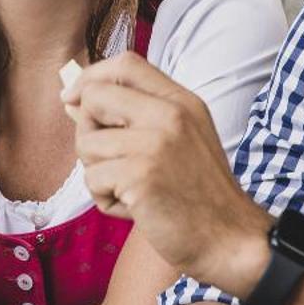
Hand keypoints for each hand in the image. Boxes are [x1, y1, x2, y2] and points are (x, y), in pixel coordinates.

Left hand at [64, 51, 269, 284]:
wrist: (230, 240)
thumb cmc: (199, 196)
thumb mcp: (180, 141)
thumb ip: (134, 117)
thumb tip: (74, 101)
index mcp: (182, 101)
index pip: (125, 64)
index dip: (90, 77)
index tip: (73, 99)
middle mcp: (170, 114)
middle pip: (94, 97)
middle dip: (86, 131)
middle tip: (110, 162)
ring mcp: (155, 143)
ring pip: (86, 144)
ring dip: (98, 174)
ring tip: (131, 191)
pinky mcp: (140, 175)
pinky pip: (93, 180)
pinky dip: (106, 201)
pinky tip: (136, 210)